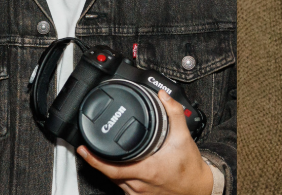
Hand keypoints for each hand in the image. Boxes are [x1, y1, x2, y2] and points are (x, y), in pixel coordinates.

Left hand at [76, 91, 213, 194]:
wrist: (197, 188)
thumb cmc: (189, 168)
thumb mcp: (183, 137)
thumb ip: (174, 114)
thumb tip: (163, 97)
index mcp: (146, 170)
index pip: (111, 168)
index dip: (94, 159)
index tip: (83, 149)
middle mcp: (138, 184)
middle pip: (109, 173)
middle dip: (97, 161)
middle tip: (87, 149)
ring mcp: (138, 192)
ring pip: (115, 181)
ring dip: (108, 169)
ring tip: (103, 156)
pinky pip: (123, 187)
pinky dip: (118, 177)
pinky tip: (120, 168)